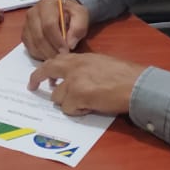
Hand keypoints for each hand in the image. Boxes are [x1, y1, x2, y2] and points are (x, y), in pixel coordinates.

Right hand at [22, 0, 88, 58]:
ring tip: (58, 57)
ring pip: (34, 44)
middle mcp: (33, 13)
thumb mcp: (81, 15)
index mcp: (47, 5)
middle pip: (39, 37)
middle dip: (52, 50)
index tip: (66, 50)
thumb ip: (79, 27)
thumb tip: (70, 44)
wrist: (62, 12)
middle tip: (62, 57)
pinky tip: (50, 55)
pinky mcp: (25, 35)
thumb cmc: (71, 14)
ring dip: (47, 54)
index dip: (57, 40)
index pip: (48, 25)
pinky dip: (41, 55)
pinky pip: (30, 49)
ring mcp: (26, 24)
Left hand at [27, 53, 145, 115]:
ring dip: (68, 102)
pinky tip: (90, 107)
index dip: (45, 69)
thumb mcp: (100, 64)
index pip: (55, 60)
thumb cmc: (125, 76)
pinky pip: (68, 108)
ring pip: (57, 97)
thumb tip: (73, 80)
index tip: (38, 77)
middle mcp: (74, 67)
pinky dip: (78, 111)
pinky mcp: (78, 96)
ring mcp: (74, 81)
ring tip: (84, 102)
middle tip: (32, 87)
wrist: (137, 85)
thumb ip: (84, 68)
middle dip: (37, 79)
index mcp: (80, 58)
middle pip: (47, 71)